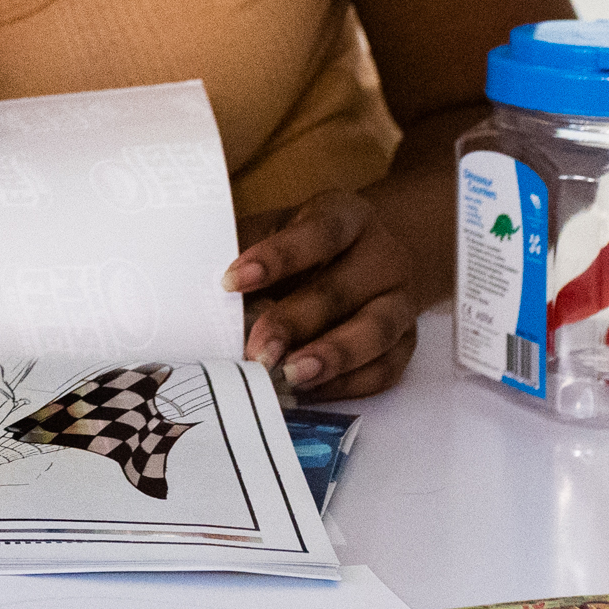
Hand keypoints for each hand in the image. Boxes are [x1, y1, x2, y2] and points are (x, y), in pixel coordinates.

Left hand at [224, 188, 421, 398]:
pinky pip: (385, 369)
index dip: (276, 257)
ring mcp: (401, 300)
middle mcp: (383, 257)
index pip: (318, 233)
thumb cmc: (310, 241)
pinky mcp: (407, 341)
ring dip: (331, 358)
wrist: (375, 253)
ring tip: (289, 376)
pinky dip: (347, 384)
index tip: (230, 281)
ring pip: (375, 332)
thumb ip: (249, 246)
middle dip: (294, 323)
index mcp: (348, 216)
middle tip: (256, 351)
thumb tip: (200, 283)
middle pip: (341, 290)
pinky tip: (310, 391)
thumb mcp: (280, 225)